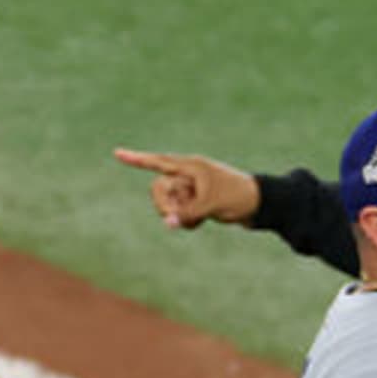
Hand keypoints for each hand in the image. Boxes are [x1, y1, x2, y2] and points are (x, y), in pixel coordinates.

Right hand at [112, 147, 259, 228]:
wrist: (258, 205)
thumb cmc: (237, 196)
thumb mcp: (210, 205)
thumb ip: (186, 214)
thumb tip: (168, 224)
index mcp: (191, 167)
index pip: (158, 162)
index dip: (137, 159)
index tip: (117, 153)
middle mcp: (188, 176)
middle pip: (158, 189)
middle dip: (163, 205)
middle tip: (175, 219)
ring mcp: (191, 190)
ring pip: (168, 205)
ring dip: (177, 216)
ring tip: (197, 220)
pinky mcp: (195, 203)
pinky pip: (179, 214)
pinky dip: (186, 221)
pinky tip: (202, 222)